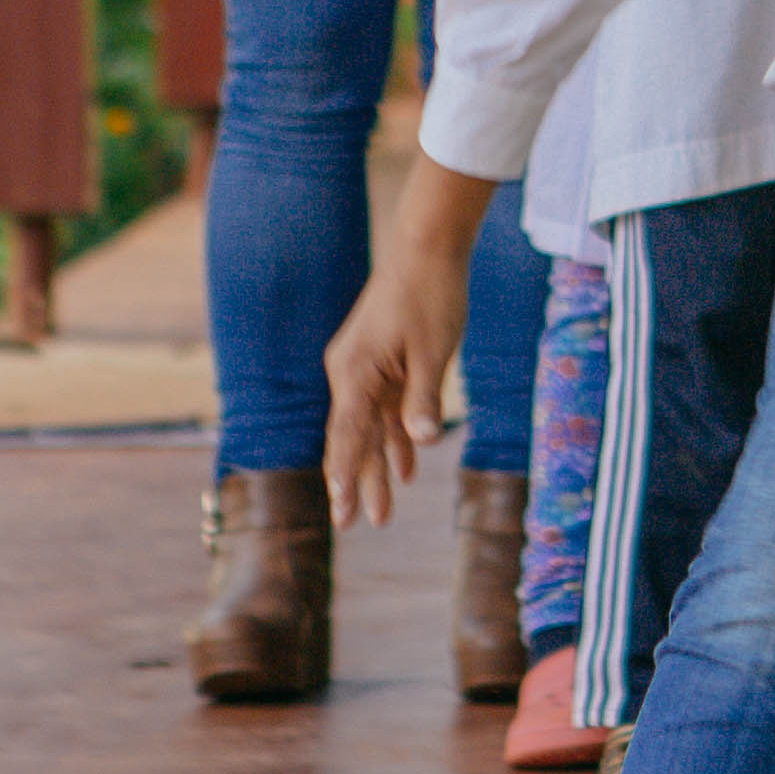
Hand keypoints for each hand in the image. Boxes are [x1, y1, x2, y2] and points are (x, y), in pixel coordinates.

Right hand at [323, 161, 498, 524]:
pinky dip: (395, 436)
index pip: (347, 436)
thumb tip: (422, 443)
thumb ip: (423, 399)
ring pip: (369, 428)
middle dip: (357, 482)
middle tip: (354, 526)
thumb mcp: (433, 350)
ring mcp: (365, 368)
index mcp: (355, 372)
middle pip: (352, 438)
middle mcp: (351, 373)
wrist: (429, 247)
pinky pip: (385, 409)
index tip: (340, 511)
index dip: (345, 476)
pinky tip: (405, 466)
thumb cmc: (431, 294)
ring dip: (378, 466)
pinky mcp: (383, 362)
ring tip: (383, 512)